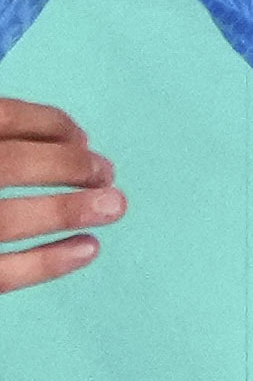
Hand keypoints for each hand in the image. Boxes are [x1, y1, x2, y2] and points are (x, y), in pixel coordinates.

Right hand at [0, 96, 116, 292]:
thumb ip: (2, 139)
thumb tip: (67, 139)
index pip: (0, 117)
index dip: (47, 124)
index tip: (82, 138)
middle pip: (8, 164)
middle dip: (66, 166)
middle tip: (106, 173)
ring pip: (3, 221)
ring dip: (67, 211)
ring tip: (113, 206)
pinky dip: (46, 263)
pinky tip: (87, 249)